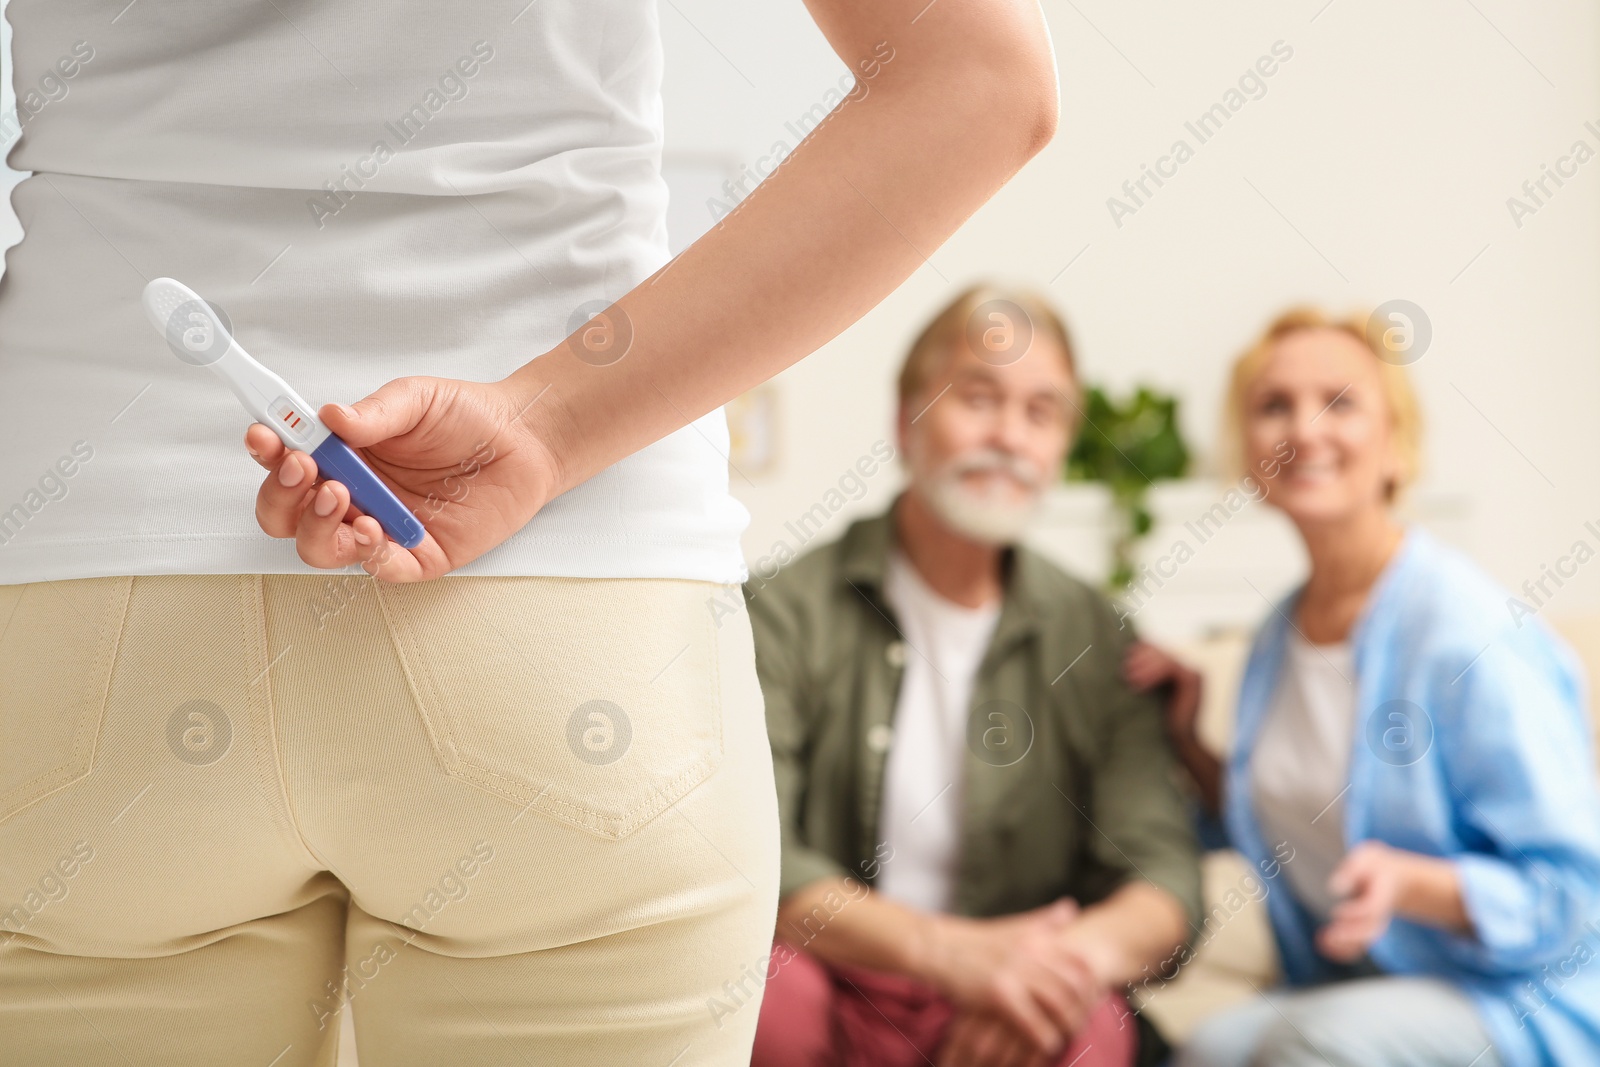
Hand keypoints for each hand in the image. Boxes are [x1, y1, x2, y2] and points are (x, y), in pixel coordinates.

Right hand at [245, 375, 559, 581]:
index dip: (267, 452)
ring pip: (320, 549)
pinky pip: (380, 569)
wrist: (524, 439)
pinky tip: (373, 530)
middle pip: (286, 516)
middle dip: (282, 495)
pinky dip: (368, 554)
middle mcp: (352, 496)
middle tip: (303, 468)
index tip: (264, 435)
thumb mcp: (416, 401)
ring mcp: (380, 529)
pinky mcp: (418, 557)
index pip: (283, 463)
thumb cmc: (466, 417)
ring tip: (343, 496)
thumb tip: (328, 417)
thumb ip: (374, 413)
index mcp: (340, 456)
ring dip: (319, 525)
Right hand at [921, 899, 1102, 1058]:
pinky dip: (1044, 1037)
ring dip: (1067, 1026)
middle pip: (1074, 986)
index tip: (1091, 1003)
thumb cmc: (976, 941)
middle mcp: (1029, 952)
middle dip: (1083, 1009)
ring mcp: (1014, 973)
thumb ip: (1044, 920)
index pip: (1079, 964)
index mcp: (1036, 938)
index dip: (1091, 987)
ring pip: (1059, 1005)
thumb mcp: (1012, 926)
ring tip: (1066, 1037)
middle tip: (1081, 1025)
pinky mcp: (998, 993)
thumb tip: (1072, 907)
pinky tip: (1045, 1045)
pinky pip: (1033, 1022)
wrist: (937, 948)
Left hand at [1123, 640, 1202, 744]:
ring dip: (1144, 665)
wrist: (1181, 741)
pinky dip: (1152, 674)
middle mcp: (1189, 668)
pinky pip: (1170, 668)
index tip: (1124, 656)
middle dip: (1141, 657)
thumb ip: (1145, 677)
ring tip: (1128, 676)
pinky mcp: (1192, 681)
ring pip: (1165, 658)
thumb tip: (1122, 663)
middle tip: (1124, 667)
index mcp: (1180, 669)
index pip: (1159, 649)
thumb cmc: (1161, 722)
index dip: (1141, 649)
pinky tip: (1138, 684)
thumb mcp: (1151, 694)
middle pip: (1161, 651)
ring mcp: (1193, 673)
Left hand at [1317, 841, 1402, 960]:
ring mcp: (1376, 923)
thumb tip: (1334, 887)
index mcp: (1384, 894)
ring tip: (1322, 944)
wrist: (1401, 881)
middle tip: (1330, 936)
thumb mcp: (1369, 857)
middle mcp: (1381, 913)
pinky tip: (1324, 948)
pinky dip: (1344, 950)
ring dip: (1345, 946)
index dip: (1355, 913)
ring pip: (1364, 940)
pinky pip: (1359, 945)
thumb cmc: (1379, 866)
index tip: (1337, 913)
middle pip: (1370, 930)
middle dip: (1351, 936)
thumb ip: (1353, 869)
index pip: (1371, 909)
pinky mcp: (1368, 928)